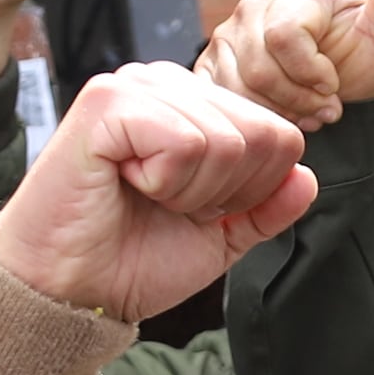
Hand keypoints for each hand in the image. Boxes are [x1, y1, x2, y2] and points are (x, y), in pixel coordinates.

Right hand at [0, 61, 315, 321]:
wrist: (67, 290)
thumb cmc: (129, 258)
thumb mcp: (219, 238)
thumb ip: (267, 208)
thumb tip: (307, 178)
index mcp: (194, 105)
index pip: (279, 135)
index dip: (252, 191)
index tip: (196, 210)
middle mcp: (166, 84)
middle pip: (261, 136)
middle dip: (224, 194)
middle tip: (167, 206)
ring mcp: (135, 86)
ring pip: (225, 142)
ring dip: (190, 194)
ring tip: (142, 195)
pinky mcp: (107, 102)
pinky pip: (184, 144)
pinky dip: (164, 184)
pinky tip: (123, 183)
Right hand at [203, 0, 373, 127]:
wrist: (339, 96)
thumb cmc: (362, 59)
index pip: (284, 38)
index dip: (312, 74)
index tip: (336, 84)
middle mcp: (253, 7)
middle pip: (260, 68)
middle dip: (299, 99)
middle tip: (325, 108)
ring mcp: (226, 36)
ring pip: (239, 88)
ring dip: (280, 113)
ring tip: (306, 112)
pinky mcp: (210, 65)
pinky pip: (220, 100)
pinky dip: (254, 119)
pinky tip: (279, 116)